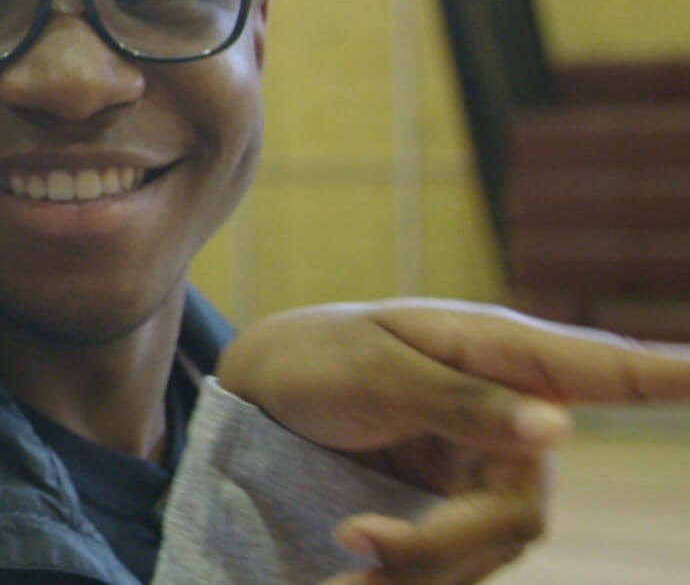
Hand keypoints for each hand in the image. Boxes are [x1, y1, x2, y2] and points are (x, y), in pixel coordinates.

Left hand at [216, 300, 689, 583]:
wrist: (265, 390)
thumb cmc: (318, 355)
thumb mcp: (372, 370)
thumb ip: (458, 399)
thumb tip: (558, 430)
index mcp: (502, 352)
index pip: (606, 371)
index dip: (668, 378)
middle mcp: (517, 416)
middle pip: (519, 511)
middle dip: (436, 544)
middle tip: (351, 542)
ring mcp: (495, 469)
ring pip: (488, 550)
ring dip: (412, 570)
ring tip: (337, 562)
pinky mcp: (464, 510)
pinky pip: (457, 564)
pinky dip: (403, 577)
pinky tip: (344, 582)